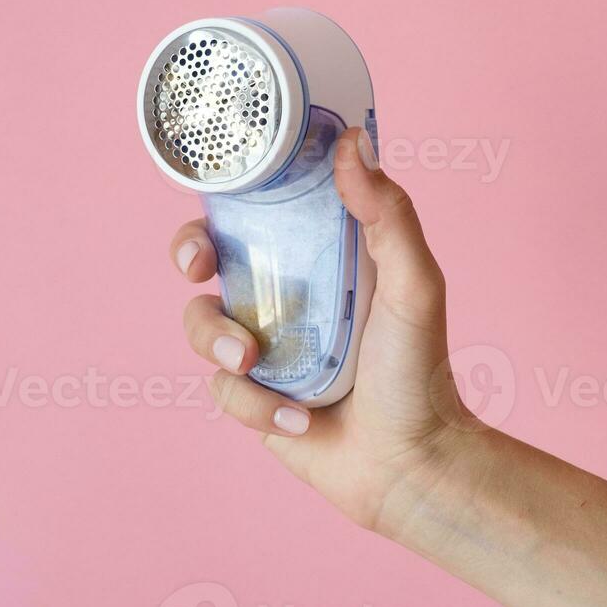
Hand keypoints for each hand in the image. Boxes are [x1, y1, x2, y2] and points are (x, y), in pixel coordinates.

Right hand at [169, 127, 467, 532]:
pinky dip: (255, 406)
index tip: (220, 201)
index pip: (258, 209)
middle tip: (199, 271)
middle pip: (206, 256)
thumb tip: (353, 141)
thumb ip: (388, 214)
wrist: (411, 465)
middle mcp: (283, 294)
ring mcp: (264, 344)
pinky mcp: (252, 395)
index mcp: (316, 256)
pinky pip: (223, 389)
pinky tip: (297, 421)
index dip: (227, 198)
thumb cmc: (418, 369)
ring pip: (201, 324)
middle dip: (187, 255)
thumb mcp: (414, 284)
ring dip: (219, 343)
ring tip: (254, 366)